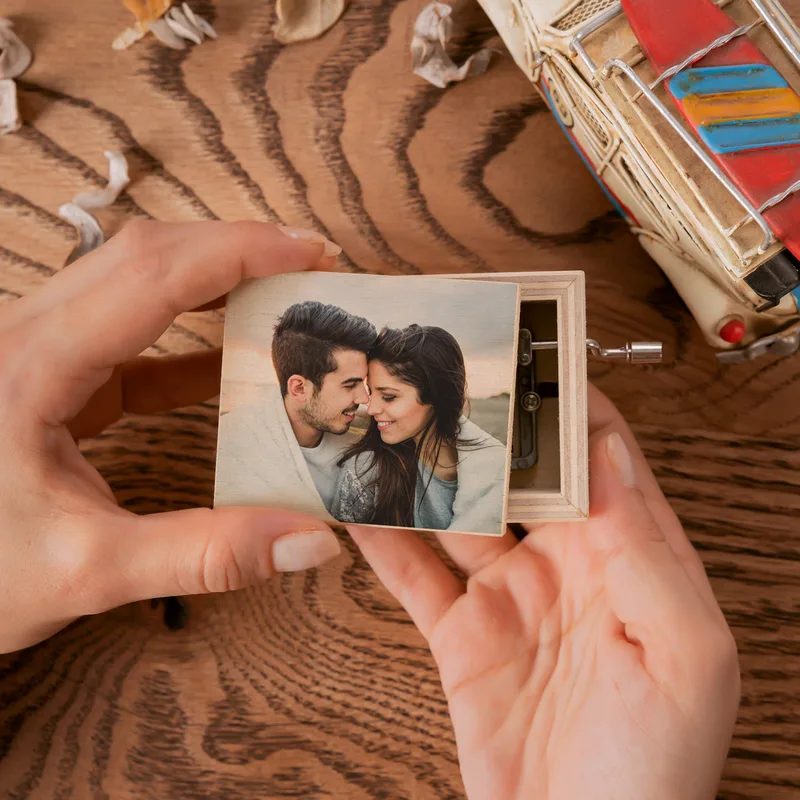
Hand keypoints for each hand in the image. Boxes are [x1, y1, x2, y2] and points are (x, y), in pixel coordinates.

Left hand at [0, 220, 343, 653]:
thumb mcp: (88, 572)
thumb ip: (206, 555)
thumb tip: (310, 541)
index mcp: (30, 365)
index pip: (152, 274)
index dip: (239, 253)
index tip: (309, 253)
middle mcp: (26, 338)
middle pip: (143, 254)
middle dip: (234, 248)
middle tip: (310, 264)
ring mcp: (34, 352)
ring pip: (132, 280)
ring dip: (211, 279)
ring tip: (279, 292)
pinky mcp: (47, 378)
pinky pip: (127, 334)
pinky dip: (186, 336)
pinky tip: (229, 358)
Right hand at [349, 385, 740, 799]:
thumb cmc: (653, 770)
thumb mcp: (685, 655)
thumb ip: (648, 550)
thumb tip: (610, 457)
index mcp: (632, 558)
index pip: (603, 457)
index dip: (571, 403)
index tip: (533, 354)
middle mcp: (568, 565)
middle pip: (522, 474)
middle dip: (487, 426)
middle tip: (443, 375)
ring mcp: (509, 595)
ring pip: (460, 512)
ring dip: (427, 471)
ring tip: (387, 422)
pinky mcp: (459, 633)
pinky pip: (414, 573)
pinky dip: (383, 537)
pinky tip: (356, 503)